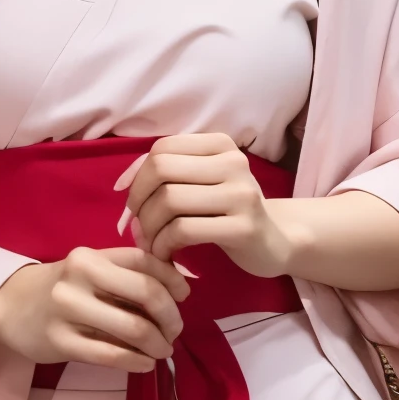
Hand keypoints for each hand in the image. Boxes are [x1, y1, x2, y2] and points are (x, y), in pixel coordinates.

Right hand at [0, 246, 188, 372]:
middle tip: (174, 331)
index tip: (184, 296)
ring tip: (162, 350)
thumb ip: (124, 275)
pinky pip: (111, 355)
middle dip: (171, 316)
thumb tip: (178, 288)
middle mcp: (80, 277)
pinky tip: (145, 364)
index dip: (173, 279)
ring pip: (133, 328)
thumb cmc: (60, 289)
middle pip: (146, 293)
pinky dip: (137, 361)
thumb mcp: (88, 271)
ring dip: (158, 343)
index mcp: (91, 256)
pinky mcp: (60, 342)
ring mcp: (68, 310)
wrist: (9, 305)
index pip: (145, 261)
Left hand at [118, 132, 291, 275]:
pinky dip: (163, 245)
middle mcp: (233, 162)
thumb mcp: (202, 183)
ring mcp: (241, 194)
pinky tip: (165, 255)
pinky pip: (183, 231)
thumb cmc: (229, 210)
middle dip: (138, 202)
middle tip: (138, 226)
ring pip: (169, 201)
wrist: (276, 242)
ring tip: (151, 244)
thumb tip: (122, 183)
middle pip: (161, 170)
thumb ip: (165, 175)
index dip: (137, 176)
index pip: (161, 149)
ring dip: (148, 228)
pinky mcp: (243, 227)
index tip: (134, 204)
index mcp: (220, 145)